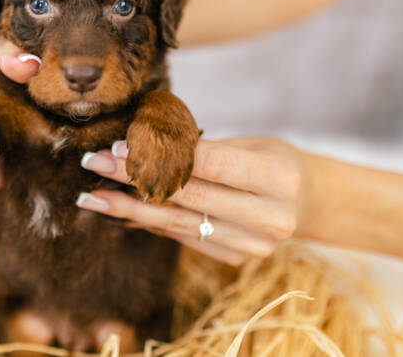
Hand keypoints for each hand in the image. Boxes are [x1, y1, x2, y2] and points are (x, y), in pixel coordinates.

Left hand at [77, 137, 313, 265]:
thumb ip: (206, 150)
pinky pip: (184, 237)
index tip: (120, 145)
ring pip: (179, 224)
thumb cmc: (275, 162)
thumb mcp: (253, 144)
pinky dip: (150, 222)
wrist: (309, 203)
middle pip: (188, 197)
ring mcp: (253, 245)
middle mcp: (269, 218)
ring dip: (131, 209)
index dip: (164, 155)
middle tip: (93, 165)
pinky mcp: (236, 259)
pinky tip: (121, 212)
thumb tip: (143, 147)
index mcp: (279, 179)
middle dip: (135, 180)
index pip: (211, 165)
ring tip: (93, 196)